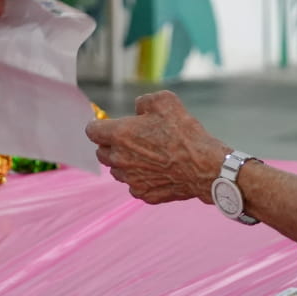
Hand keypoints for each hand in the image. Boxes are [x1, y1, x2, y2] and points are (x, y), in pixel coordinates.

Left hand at [85, 91, 225, 203]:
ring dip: (125, 163)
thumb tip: (137, 108)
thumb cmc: (184, 133)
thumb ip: (143, 101)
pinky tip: (157, 171)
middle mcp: (120, 159)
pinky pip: (134, 186)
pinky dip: (141, 179)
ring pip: (117, 171)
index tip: (106, 125)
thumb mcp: (165, 101)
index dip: (98, 126)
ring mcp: (131, 180)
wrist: (204, 166)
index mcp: (120, 135)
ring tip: (146, 156)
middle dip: (109, 145)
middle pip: (101, 154)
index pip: (91, 131)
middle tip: (129, 140)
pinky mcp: (144, 194)